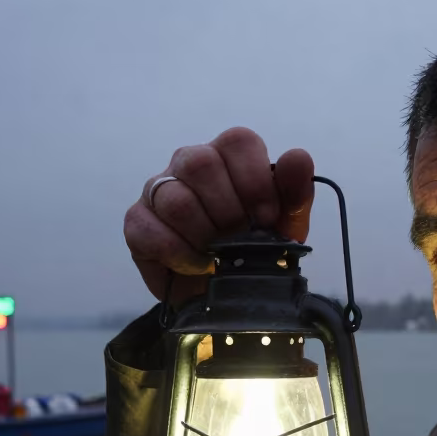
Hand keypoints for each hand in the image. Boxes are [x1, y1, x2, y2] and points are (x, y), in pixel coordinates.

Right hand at [123, 127, 315, 303]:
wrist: (223, 294)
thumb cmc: (253, 248)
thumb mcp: (285, 226)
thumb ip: (295, 193)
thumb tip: (298, 157)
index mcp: (229, 156)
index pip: (238, 141)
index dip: (255, 181)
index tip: (266, 218)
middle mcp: (189, 163)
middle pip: (200, 163)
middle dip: (228, 211)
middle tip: (240, 239)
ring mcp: (159, 189)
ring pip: (175, 198)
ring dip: (203, 235)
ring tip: (217, 255)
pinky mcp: (137, 221)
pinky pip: (150, 229)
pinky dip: (179, 253)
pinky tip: (196, 264)